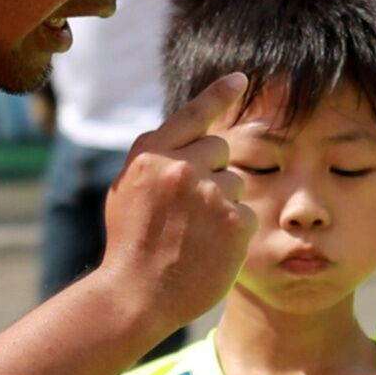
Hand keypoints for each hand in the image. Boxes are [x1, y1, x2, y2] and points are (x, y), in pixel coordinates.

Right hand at [85, 71, 258, 346]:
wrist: (136, 295)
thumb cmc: (130, 244)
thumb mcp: (128, 189)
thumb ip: (157, 160)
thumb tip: (190, 138)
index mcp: (151, 154)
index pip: (193, 114)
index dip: (219, 94)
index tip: (242, 79)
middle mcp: (181, 166)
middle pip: (221, 148)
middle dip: (212, 170)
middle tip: (189, 208)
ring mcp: (210, 193)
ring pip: (236, 182)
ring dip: (222, 203)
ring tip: (194, 234)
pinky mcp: (235, 221)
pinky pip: (247, 212)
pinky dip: (234, 231)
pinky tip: (210, 249)